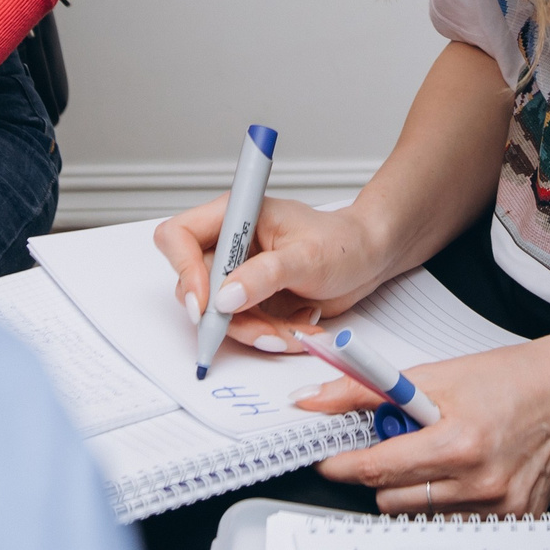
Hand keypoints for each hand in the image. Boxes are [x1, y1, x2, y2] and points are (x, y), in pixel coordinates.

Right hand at [152, 195, 396, 353]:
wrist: (370, 258)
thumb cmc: (343, 242)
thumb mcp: (307, 256)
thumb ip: (264, 275)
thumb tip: (225, 297)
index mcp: (235, 215)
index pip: (180, 236)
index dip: (183, 270)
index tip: (204, 304)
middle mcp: (231, 245)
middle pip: (195, 285)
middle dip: (227, 316)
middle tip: (263, 331)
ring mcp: (240, 274)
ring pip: (220, 314)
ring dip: (254, 331)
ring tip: (293, 334)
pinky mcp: (254, 299)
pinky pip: (245, 327)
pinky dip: (270, 335)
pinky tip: (300, 329)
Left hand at [308, 336, 549, 515]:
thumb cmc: (505, 379)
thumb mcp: (432, 376)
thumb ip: (366, 390)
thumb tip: (315, 401)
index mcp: (459, 443)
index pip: (377, 469)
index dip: (342, 466)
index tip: (327, 462)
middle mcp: (480, 483)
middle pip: (391, 500)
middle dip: (381, 474)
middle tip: (397, 444)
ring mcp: (499, 508)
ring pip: (418, 514)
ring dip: (413, 488)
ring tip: (436, 454)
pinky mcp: (514, 519)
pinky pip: (453, 521)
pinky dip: (446, 499)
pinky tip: (462, 472)